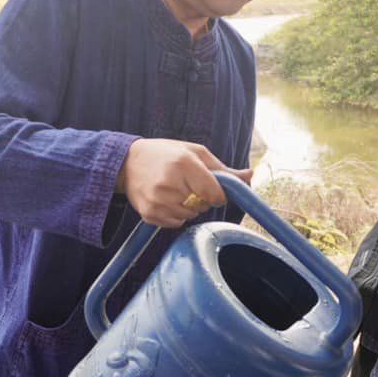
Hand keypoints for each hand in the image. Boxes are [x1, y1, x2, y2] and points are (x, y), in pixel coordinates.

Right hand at [117, 139, 251, 227]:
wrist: (126, 162)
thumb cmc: (165, 154)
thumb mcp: (194, 153)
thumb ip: (223, 169)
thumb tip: (250, 176)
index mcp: (184, 164)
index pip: (214, 193)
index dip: (217, 195)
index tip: (212, 189)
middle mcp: (170, 183)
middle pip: (203, 206)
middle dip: (201, 199)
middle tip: (187, 184)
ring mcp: (158, 200)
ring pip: (190, 217)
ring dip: (188, 208)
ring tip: (174, 191)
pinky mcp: (149, 213)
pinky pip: (175, 224)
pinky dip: (175, 215)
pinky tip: (165, 200)